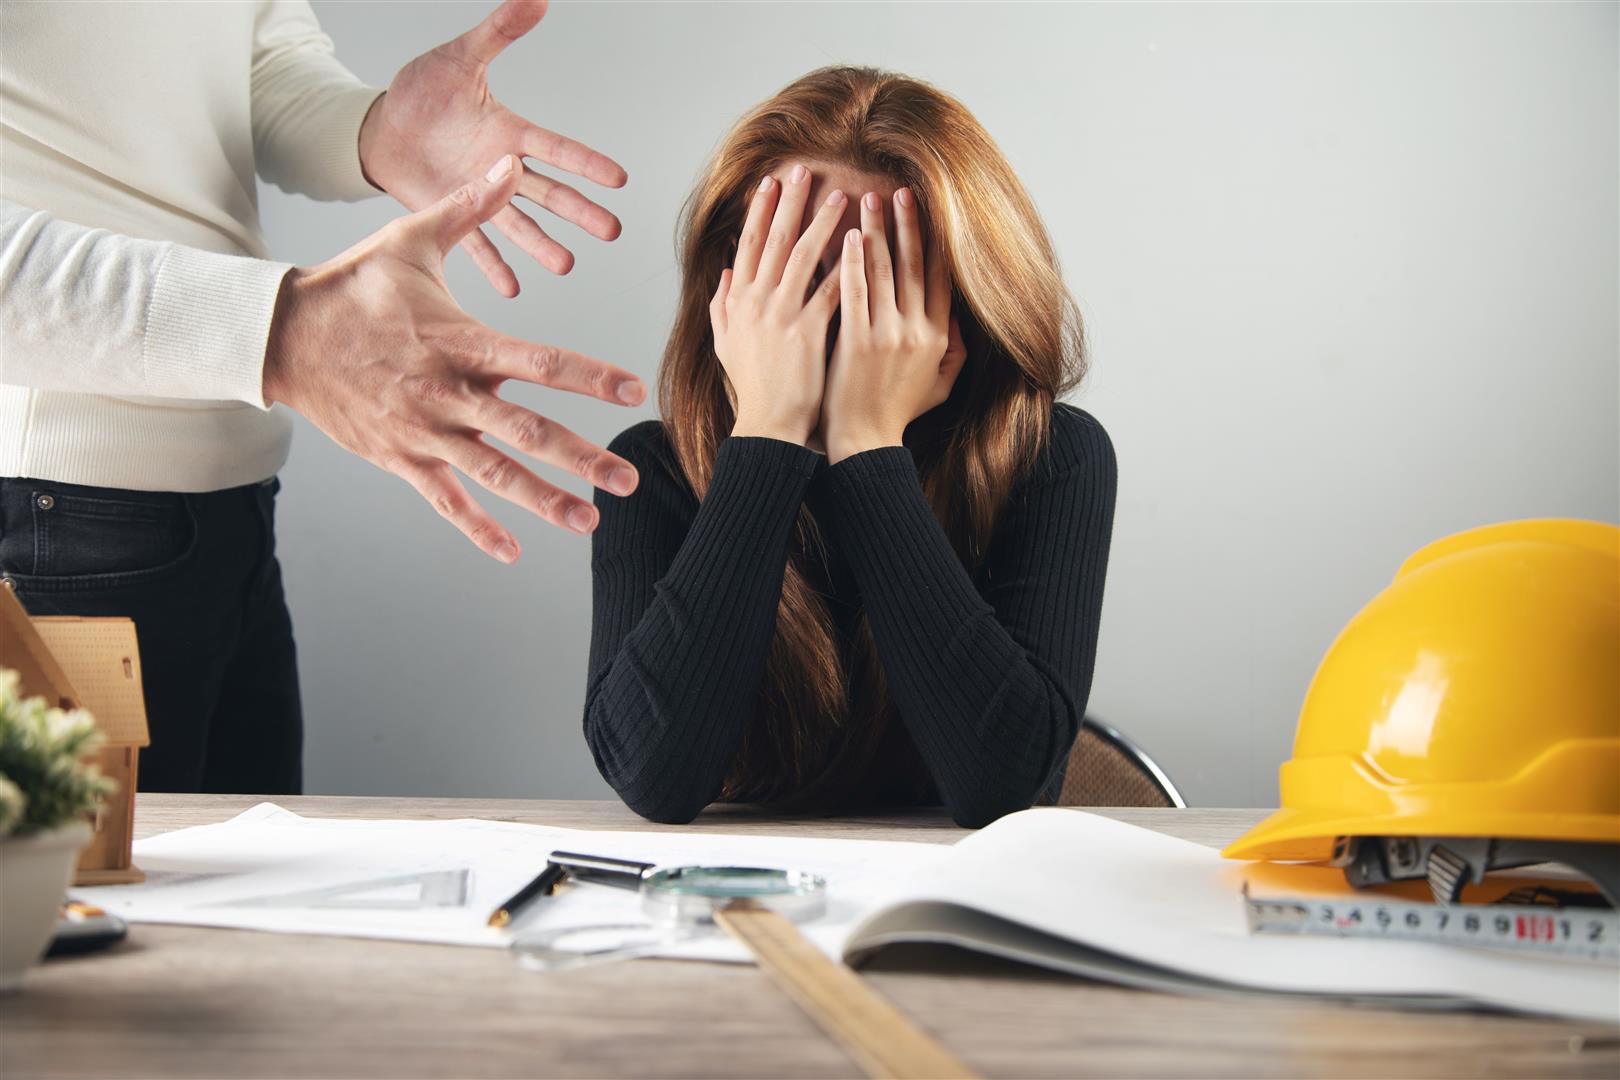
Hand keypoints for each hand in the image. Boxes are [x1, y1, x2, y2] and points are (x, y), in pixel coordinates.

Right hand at [263, 156, 644, 561]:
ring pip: (492, 473)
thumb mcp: (410, 239)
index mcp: (460, 341)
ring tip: (589, 520)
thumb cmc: (350, 287)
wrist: (280, 336)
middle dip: (581, 457)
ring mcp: (423, 431)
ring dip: (543, 500)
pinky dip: (477, 527)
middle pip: (526, 430)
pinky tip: (512, 551)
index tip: (632, 390)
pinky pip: (443, 500)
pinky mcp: (399, 458)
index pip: (539, 360)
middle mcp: (448, 392)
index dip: (588, 376)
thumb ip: (469, 208)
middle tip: (627, 478)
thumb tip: (509, 163)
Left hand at [358, 0, 626, 296]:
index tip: (618, 179)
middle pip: (548, 193)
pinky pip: (475, 245)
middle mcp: (500, 169)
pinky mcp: (451, 215)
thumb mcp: (459, 57)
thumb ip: (499, 31)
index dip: (586, 162)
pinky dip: (493, 266)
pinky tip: (514, 286)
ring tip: (566, 264)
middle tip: (611, 231)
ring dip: (542, 245)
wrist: (382, 127)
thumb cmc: (422, 90)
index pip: (555, 148)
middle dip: (579, 212)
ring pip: (518, 223)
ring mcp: (478, 196)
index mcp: (508, 132)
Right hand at [711, 166, 846, 445]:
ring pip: (805, 257)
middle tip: (804, 170)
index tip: (771, 182)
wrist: (768, 427)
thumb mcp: (725, 344)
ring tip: (843, 197)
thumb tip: (726, 272)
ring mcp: (782, 316)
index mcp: (738, 302)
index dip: (760, 210)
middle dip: (790, 202)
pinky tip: (861, 244)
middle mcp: (757, 302)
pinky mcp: (808, 333)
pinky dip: (844, 266)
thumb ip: (722, 305)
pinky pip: (830, 290)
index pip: (749, 245)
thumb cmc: (752, 388)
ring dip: (823, 223)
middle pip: (775, 241)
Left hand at [822, 189, 966, 463]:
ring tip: (868, 199)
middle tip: (901, 190)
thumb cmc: (897, 413)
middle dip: (907, 224)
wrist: (864, 443)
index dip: (936, 241)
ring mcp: (886, 335)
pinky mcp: (856, 342)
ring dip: (876, 232)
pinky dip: (851, 264)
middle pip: (915, 266)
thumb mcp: (938, 385)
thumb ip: (954, 351)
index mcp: (938, 337)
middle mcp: (916, 331)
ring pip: (883, 272)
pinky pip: (854, 293)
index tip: (930, 211)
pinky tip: (846, 237)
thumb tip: (959, 318)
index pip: (942, 278)